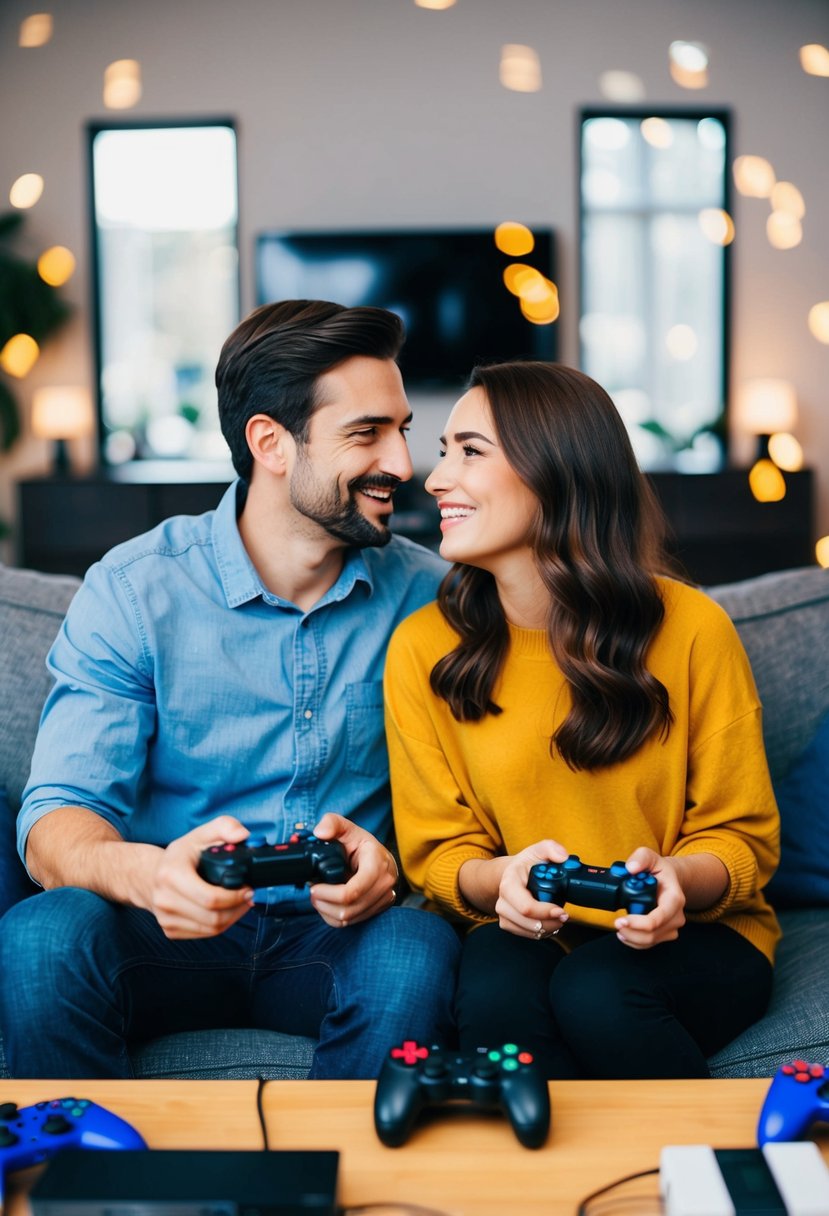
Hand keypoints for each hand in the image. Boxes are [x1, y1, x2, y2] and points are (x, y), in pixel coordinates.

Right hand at [150, 816, 253, 939]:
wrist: (149, 876)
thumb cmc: (179, 856)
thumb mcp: (199, 835)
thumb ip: (224, 826)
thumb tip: (242, 835)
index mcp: (171, 874)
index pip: (210, 897)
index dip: (235, 896)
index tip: (248, 888)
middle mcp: (165, 899)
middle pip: (213, 917)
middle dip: (238, 908)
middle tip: (249, 896)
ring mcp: (166, 918)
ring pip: (211, 929)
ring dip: (232, 918)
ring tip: (240, 902)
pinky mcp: (170, 930)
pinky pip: (204, 934)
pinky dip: (220, 925)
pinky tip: (226, 911)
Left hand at [309, 812, 397, 928]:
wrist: (381, 858)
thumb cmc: (362, 844)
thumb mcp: (347, 828)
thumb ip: (332, 823)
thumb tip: (320, 832)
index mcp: (377, 864)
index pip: (352, 891)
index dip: (328, 894)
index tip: (314, 887)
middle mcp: (384, 884)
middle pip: (348, 909)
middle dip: (324, 903)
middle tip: (312, 892)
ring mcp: (384, 898)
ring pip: (349, 919)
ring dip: (327, 911)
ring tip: (318, 897)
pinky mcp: (379, 908)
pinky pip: (352, 922)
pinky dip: (334, 917)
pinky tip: (328, 904)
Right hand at [494, 839, 570, 940]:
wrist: (515, 874)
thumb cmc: (527, 863)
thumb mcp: (539, 850)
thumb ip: (551, 848)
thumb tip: (562, 856)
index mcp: (509, 882)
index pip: (525, 906)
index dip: (544, 912)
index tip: (561, 911)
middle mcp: (502, 900)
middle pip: (526, 922)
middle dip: (549, 923)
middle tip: (564, 917)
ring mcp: (503, 913)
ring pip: (526, 931)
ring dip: (546, 929)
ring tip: (559, 920)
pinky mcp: (508, 923)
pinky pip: (525, 935)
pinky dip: (540, 933)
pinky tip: (549, 924)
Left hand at [613, 847, 685, 949]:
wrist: (670, 880)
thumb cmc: (660, 870)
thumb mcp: (650, 856)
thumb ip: (640, 858)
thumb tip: (631, 868)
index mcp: (675, 898)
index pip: (659, 918)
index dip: (639, 923)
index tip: (621, 920)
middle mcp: (677, 915)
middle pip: (653, 933)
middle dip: (631, 932)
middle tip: (616, 923)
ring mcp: (672, 926)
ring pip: (650, 941)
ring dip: (632, 938)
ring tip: (619, 928)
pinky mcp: (666, 933)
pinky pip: (650, 944)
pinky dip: (635, 942)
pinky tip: (625, 934)